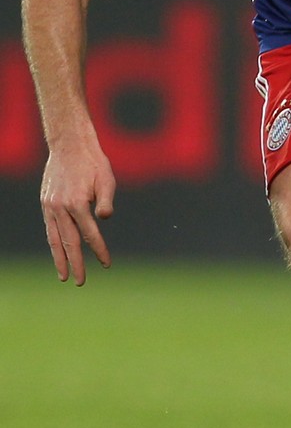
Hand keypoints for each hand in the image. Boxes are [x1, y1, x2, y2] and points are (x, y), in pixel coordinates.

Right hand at [40, 142, 115, 284]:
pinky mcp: (46, 203)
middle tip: (81, 282)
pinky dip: (54, 242)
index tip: (106, 264)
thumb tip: (104, 219)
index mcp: (77, 203)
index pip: (90, 234)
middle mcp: (61, 207)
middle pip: (69, 242)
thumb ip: (106, 200)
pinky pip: (50, 228)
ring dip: (60, 259)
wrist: (69, 145)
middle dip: (76, 263)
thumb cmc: (93, 162)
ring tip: (64, 276)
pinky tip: (58, 253)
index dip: (99, 250)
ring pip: (55, 239)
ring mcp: (50, 206)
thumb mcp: (106, 178)